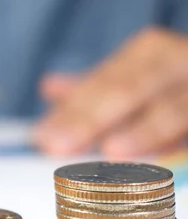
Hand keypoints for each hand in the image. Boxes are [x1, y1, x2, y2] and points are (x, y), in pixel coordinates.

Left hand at [33, 27, 187, 157]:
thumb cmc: (164, 85)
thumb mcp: (130, 80)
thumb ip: (92, 89)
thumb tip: (49, 89)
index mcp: (149, 53)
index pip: (104, 81)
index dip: (73, 110)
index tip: (43, 136)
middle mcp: (178, 63)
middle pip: (132, 90)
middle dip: (93, 118)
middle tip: (59, 145)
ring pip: (175, 108)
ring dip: (144, 130)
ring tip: (113, 151)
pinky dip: (180, 146)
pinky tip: (160, 165)